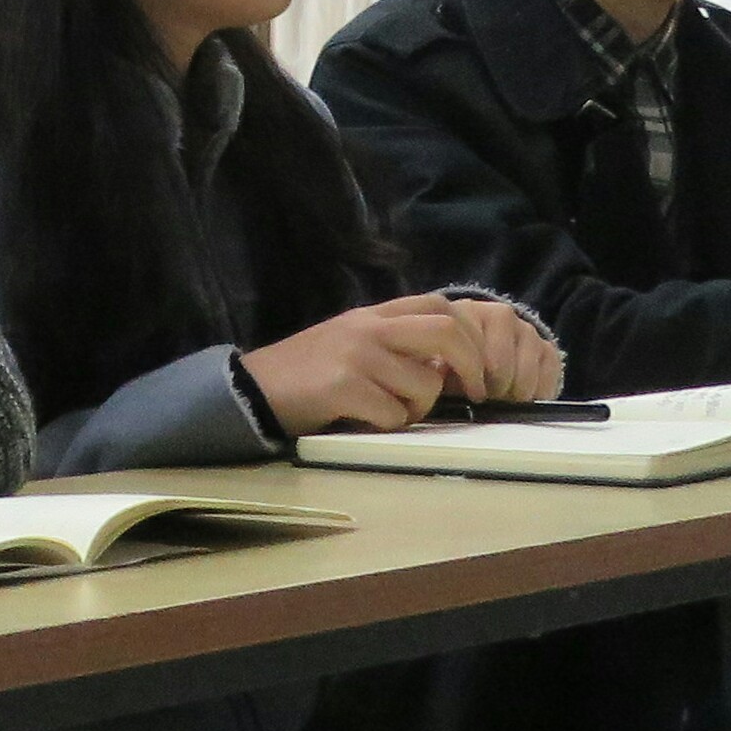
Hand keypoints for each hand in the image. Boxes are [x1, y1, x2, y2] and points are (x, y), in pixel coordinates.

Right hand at [241, 296, 564, 432]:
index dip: (471, 336)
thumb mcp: (354, 344)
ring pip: (425, 383)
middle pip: (446, 331)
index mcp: (374, 314)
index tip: (477, 370)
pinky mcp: (342, 387)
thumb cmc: (307, 372)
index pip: (440, 305)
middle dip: (471, 366)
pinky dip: (388, 425)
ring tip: (390, 413)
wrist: (252, 388)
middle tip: (473, 394)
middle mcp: (369, 327)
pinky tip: (364, 422)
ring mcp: (356, 355)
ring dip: (419, 408)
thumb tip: (449, 365)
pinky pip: (393, 414)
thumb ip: (396, 346)